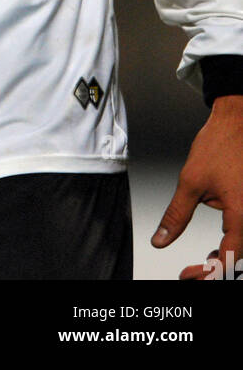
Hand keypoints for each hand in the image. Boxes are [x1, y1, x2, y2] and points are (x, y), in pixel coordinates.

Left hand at [151, 94, 242, 279]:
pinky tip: (217, 248)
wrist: (237, 120)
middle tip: (192, 273)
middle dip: (215, 270)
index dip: (208, 273)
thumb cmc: (219, 145)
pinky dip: (233, 245)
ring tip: (202, 262)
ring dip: (225, 260)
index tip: (188, 274)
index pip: (230, 260)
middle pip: (239, 258)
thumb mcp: (191, 182)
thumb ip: (176, 215)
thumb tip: (161, 240)